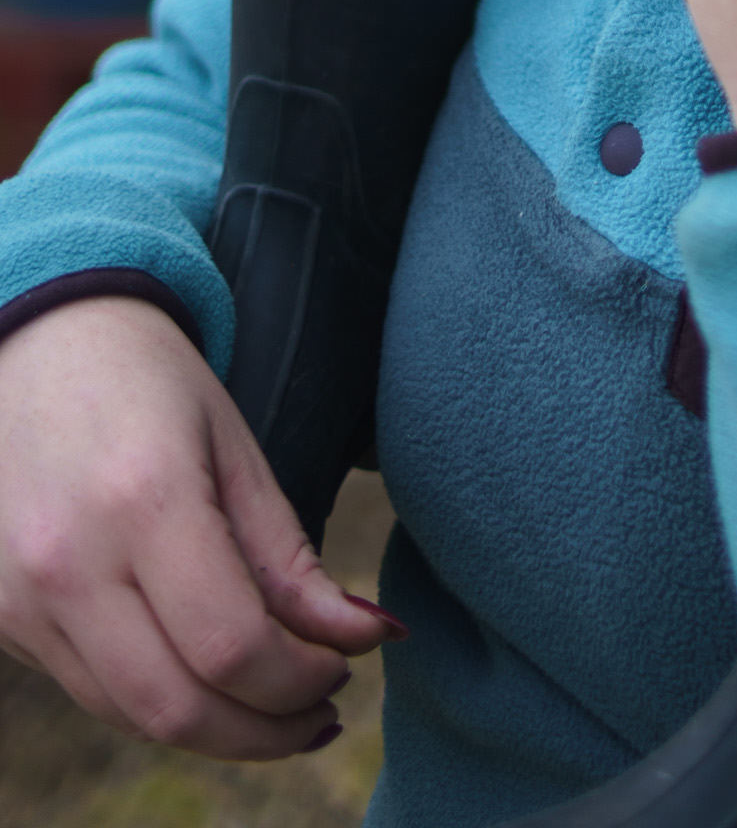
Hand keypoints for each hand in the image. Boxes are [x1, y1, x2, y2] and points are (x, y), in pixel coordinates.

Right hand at [0, 297, 395, 761]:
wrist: (37, 338)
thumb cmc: (151, 382)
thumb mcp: (236, 448)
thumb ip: (292, 557)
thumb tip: (367, 638)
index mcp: (142, 500)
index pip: (231, 646)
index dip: (299, 680)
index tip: (344, 667)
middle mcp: (69, 563)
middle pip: (178, 707)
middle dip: (265, 731)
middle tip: (321, 712)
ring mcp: (22, 600)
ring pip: (131, 715)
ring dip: (215, 729)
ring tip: (275, 703)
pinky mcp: (2, 619)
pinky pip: (91, 692)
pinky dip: (158, 701)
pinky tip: (205, 676)